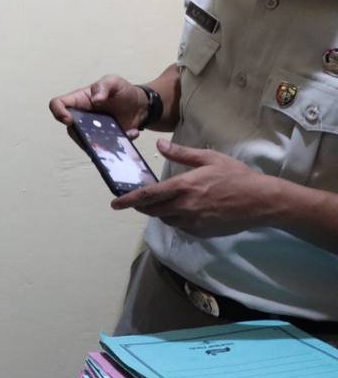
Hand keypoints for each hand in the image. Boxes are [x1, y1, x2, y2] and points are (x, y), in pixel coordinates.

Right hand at [49, 75, 148, 139]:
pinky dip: (120, 142)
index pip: (57, 104)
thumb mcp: (114, 82)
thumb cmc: (122, 91)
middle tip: (103, 131)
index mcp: (78, 101)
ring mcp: (92, 132)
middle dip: (83, 134)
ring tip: (122, 132)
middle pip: (71, 129)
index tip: (68, 119)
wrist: (140, 106)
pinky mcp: (104, 142)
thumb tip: (95, 99)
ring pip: (86, 143)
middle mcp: (81, 118)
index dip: (58, 112)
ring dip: (102, 141)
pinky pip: (105, 148)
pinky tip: (132, 132)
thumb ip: (103, 86)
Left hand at [112, 139, 283, 235]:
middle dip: (141, 205)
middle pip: (152, 210)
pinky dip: (176, 219)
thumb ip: (181, 153)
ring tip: (163, 201)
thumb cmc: (236, 176)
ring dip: (159, 211)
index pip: (148, 196)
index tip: (115, 203)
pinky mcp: (202, 232)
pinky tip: (184, 210)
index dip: (129, 200)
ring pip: (166, 219)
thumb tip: (159, 144)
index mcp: (184, 187)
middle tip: (137, 199)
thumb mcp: (209, 158)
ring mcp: (194, 222)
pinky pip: (181, 226)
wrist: (262, 201)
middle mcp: (185, 207)